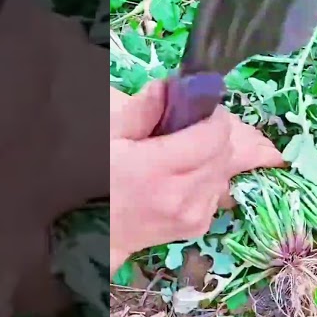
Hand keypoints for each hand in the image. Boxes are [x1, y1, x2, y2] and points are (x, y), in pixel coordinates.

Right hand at [109, 80, 283, 267]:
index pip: (214, 137)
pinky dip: (209, 179)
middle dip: (214, 135)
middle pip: (224, 154)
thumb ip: (142, 110)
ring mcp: (192, 215)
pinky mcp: (197, 227)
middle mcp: (181, 196)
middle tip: (193, 128)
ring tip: (185, 154)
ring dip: (213, 158)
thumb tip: (168, 86)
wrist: (92, 230)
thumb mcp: (109, 136)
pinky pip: (218, 191)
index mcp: (156, 170)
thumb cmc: (96, 179)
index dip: (214, 117)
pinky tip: (185, 177)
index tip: (203, 110)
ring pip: (224, 173)